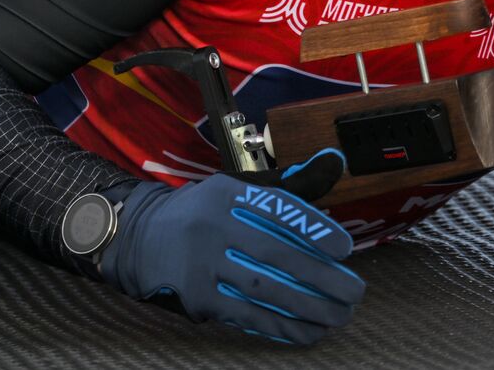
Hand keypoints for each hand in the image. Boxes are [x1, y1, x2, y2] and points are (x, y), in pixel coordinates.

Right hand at [100, 148, 364, 343]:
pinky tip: (307, 332)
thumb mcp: (238, 188)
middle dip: (320, 277)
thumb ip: (289, 184)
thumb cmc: (206, 212)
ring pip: (261, 289)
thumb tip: (335, 160)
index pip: (277, 209)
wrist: (139, 238)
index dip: (313, 229)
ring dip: (305, 308)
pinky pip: (243, 314)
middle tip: (354, 293)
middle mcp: (214, 226)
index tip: (346, 249)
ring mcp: (201, 264)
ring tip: (339, 317)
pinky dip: (278, 325)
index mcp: (230, 194)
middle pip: (274, 254)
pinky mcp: (196, 296)